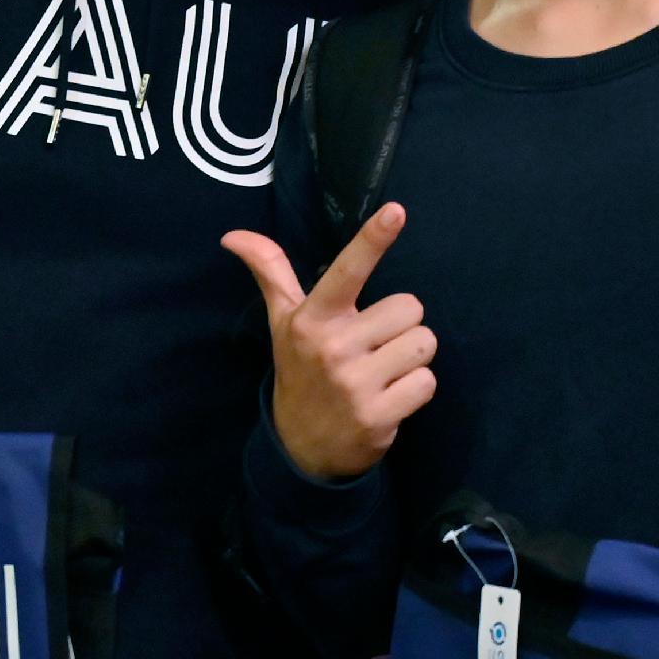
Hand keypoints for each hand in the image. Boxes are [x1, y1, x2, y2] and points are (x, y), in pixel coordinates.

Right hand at [221, 204, 436, 482]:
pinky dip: (415, 390)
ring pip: (424, 344)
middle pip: (410, 307)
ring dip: (411, 358)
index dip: (372, 240)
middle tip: (374, 345)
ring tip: (382, 371)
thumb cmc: (300, 370)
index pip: (346, 271)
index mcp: (312, 318)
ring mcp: (355, 383)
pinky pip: (427, 382)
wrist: (300, 447)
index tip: (396, 211)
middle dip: (400, 326)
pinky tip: (389, 397)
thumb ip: (270, 273)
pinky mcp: (378, 416)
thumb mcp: (282, 322)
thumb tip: (232, 235)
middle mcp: (332, 347)